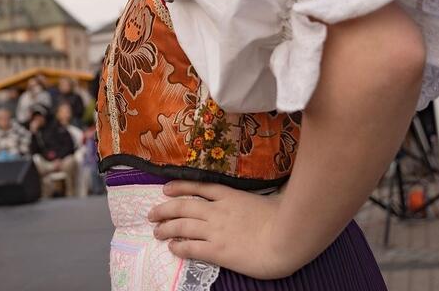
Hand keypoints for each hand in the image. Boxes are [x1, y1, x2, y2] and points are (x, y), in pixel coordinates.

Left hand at [149, 180, 289, 279]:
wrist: (287, 238)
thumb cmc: (285, 219)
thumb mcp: (271, 199)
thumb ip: (262, 197)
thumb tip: (267, 195)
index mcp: (231, 196)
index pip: (199, 187)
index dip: (180, 188)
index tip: (166, 189)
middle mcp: (218, 211)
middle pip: (183, 207)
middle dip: (164, 209)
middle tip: (151, 214)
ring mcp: (216, 230)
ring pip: (182, 226)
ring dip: (166, 228)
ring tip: (156, 232)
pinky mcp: (217, 250)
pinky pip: (191, 248)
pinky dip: (179, 246)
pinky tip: (172, 247)